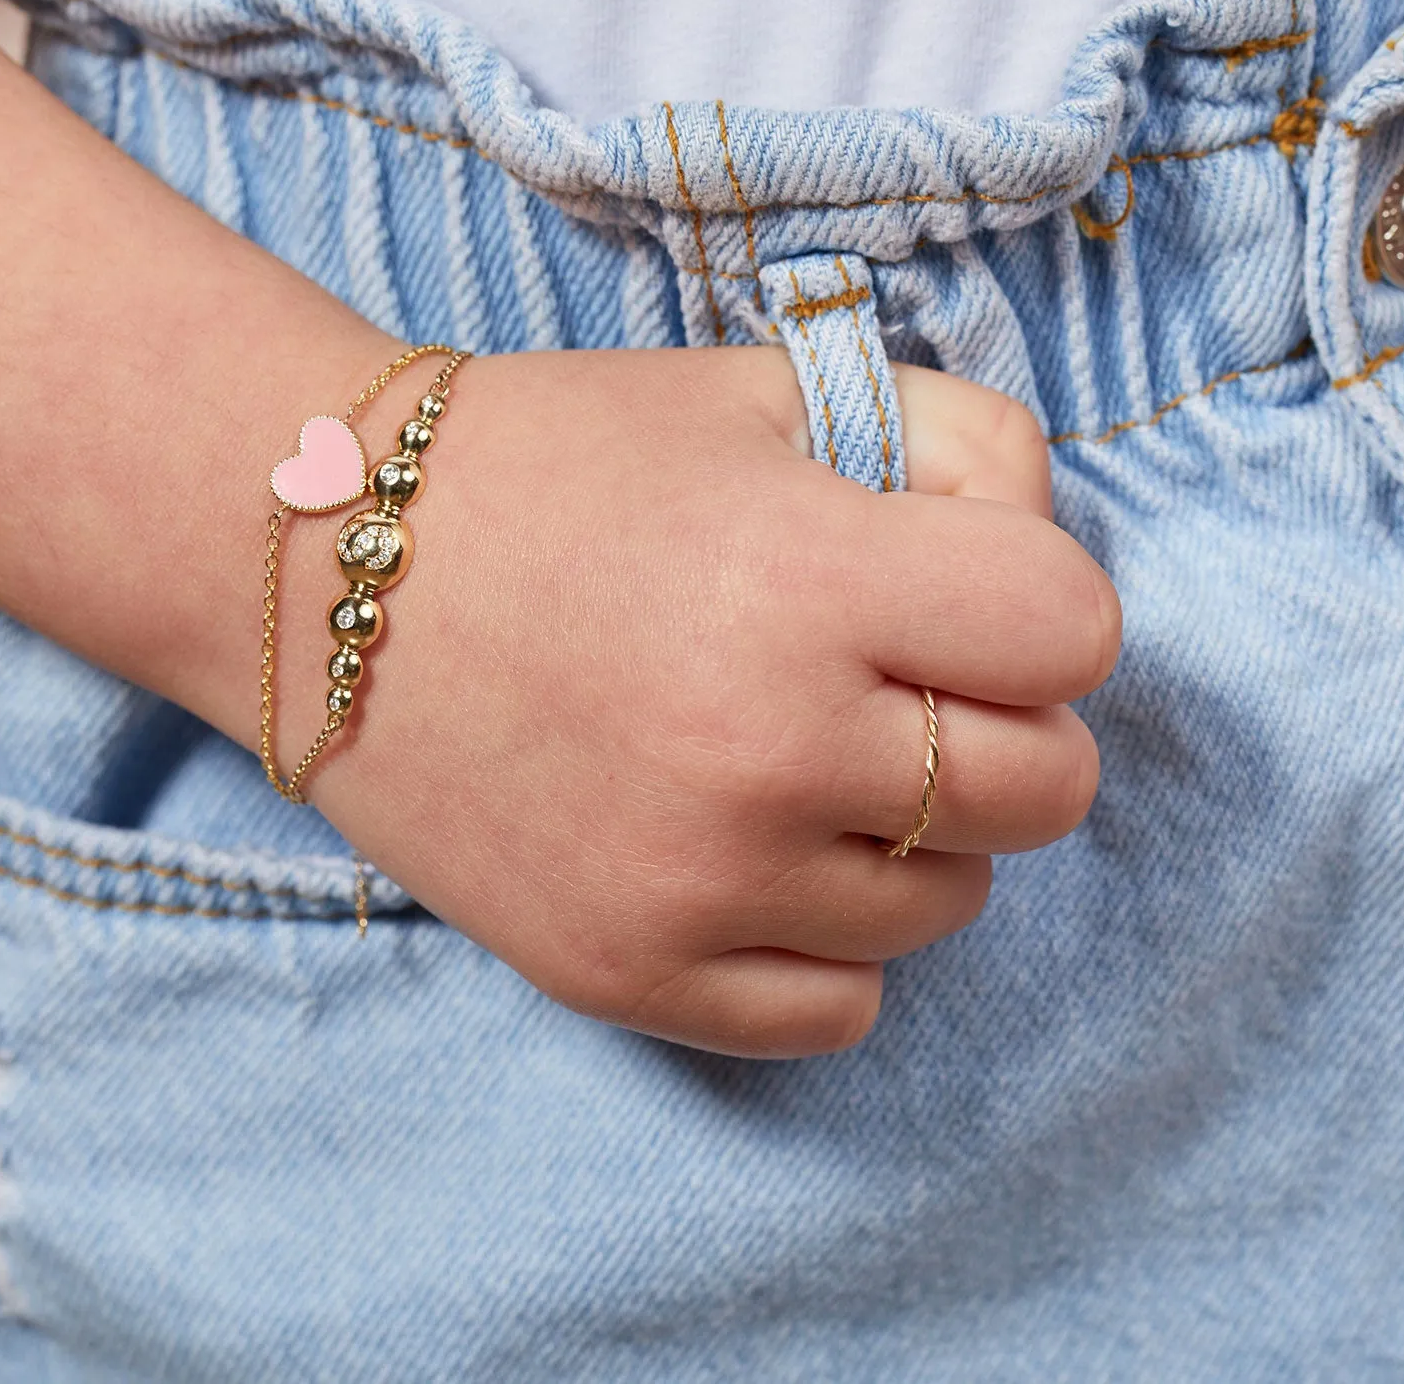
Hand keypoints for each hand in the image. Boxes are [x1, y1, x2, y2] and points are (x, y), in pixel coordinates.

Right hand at [0, 9, 1117, 1057]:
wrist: (328, 573)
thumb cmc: (554, 465)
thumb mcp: (762, 395)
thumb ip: (952, 443)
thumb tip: (1048, 545)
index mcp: (807, 579)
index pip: (1075, 630)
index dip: (1041, 604)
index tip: (970, 597)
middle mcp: (766, 749)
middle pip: (1045, 788)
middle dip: (1006, 725)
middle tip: (906, 684)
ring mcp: (696, 883)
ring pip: (950, 904)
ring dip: (915, 833)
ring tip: (807, 761)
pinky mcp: (627, 974)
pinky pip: (841, 1008)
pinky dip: (830, 938)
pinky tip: (758, 855)